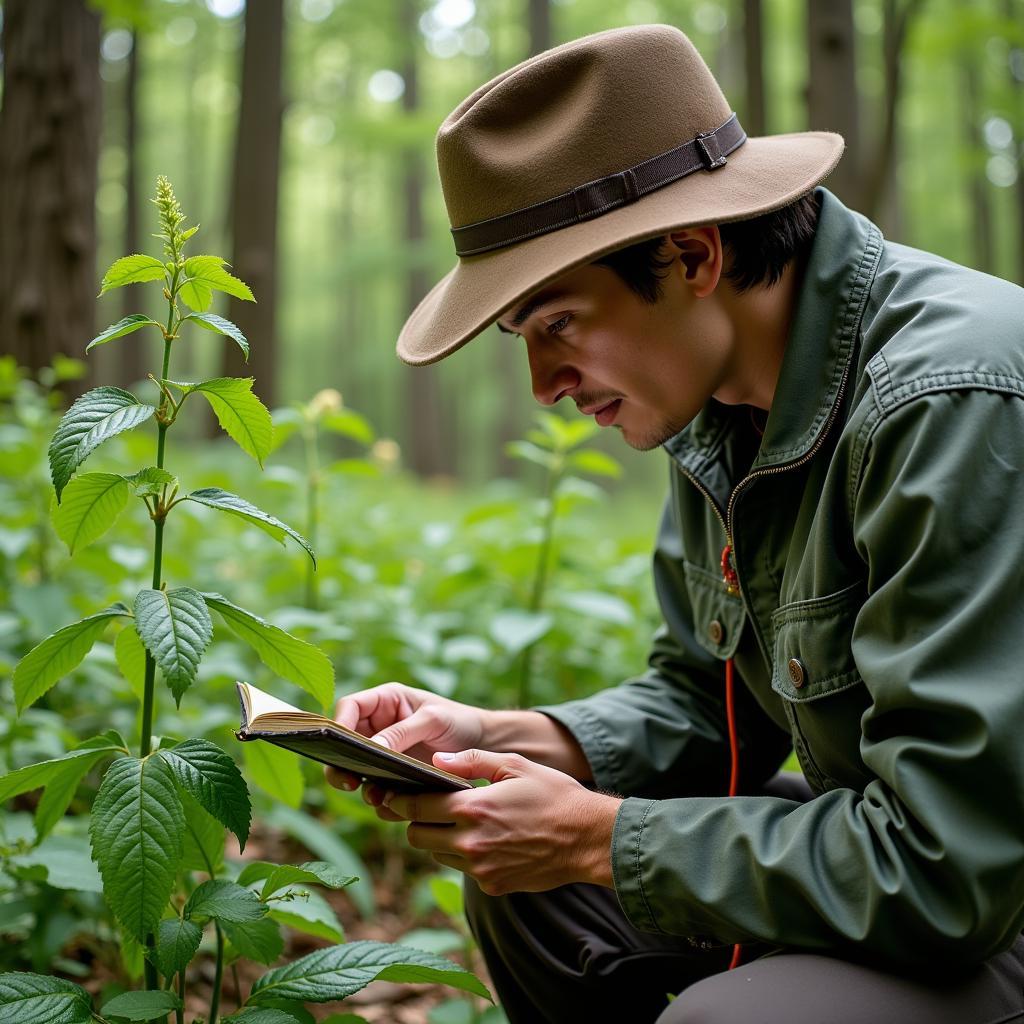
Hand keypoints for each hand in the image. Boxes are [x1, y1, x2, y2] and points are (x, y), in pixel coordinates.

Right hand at [324, 682, 486, 794]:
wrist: (482, 745)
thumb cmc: (458, 720)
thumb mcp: (433, 719)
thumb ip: (403, 731)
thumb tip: (373, 748)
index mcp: (385, 702)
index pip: (349, 707)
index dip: (339, 724)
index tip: (339, 744)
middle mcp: (379, 726)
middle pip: (344, 743)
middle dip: (340, 762)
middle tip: (347, 780)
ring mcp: (384, 752)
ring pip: (355, 768)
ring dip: (358, 783)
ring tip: (374, 795)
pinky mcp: (393, 775)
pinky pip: (375, 787)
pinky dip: (378, 798)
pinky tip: (389, 805)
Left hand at [382, 748, 620, 894]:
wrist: (587, 838)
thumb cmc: (553, 794)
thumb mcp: (515, 765)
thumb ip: (471, 760)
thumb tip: (437, 759)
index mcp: (472, 808)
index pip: (415, 808)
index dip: (400, 800)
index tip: (394, 794)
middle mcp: (470, 843)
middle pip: (417, 837)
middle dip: (417, 821)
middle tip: (430, 808)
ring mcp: (480, 868)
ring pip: (437, 855)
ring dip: (441, 839)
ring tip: (464, 822)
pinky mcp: (492, 885)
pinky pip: (464, 870)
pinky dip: (467, 856)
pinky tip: (490, 840)